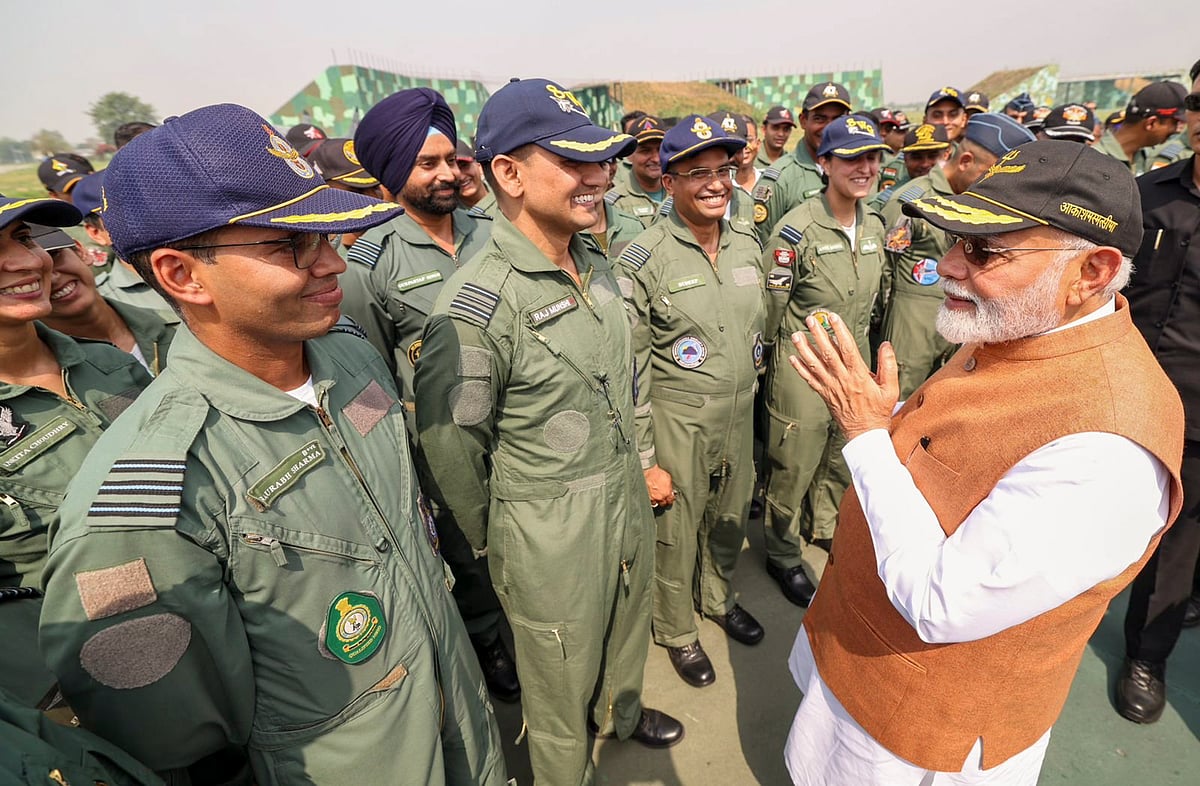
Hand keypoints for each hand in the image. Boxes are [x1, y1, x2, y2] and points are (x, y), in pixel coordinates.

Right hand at [643, 465, 675, 507]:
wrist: (649, 471)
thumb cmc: (658, 473)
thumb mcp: (668, 478)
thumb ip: (669, 487)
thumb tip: (670, 490)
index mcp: (667, 493)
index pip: (670, 501)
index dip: (670, 499)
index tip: (669, 498)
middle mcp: (660, 497)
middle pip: (663, 503)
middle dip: (663, 501)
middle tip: (663, 497)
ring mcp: (652, 498)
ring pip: (655, 503)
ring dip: (656, 501)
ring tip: (656, 497)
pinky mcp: (646, 496)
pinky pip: (649, 501)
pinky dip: (650, 499)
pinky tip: (651, 496)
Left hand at [788, 312, 898, 440]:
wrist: (865, 433)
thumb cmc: (878, 411)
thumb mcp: (891, 389)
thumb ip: (888, 365)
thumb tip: (885, 345)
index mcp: (859, 376)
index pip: (847, 348)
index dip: (839, 331)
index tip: (833, 318)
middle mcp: (842, 380)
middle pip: (827, 353)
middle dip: (818, 335)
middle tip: (810, 320)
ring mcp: (831, 387)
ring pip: (815, 365)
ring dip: (804, 349)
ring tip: (797, 335)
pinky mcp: (824, 394)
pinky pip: (810, 380)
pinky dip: (800, 368)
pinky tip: (793, 358)